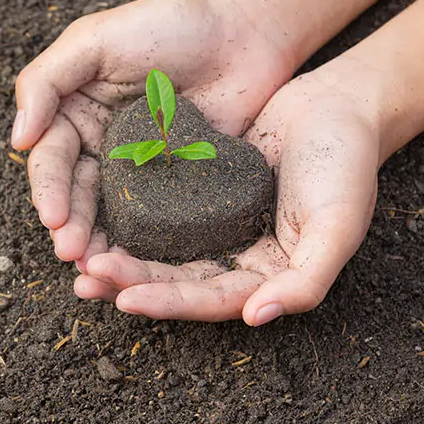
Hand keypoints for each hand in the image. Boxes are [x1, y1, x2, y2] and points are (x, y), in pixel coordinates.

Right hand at [12, 0, 291, 267]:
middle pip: (76, 194)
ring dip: (97, 243)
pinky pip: (154, 219)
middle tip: (71, 254)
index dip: (49, 189)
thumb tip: (17, 140)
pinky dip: (140, 243)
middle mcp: (99, 146)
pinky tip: (135, 265)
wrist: (243, 33)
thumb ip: (46, 81)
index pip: (51, 158)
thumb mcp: (94, 40)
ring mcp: (138, 170)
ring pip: (109, 214)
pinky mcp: (176, 186)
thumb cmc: (165, 25)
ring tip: (94, 270)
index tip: (53, 217)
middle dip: (70, 226)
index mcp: (73, 114)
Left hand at [75, 69, 380, 324]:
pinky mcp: (196, 191)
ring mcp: (212, 224)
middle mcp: (233, 255)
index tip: (123, 297)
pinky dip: (128, 214)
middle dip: (128, 281)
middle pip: (173, 280)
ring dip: (119, 254)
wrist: (335, 106)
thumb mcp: (338, 225)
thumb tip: (256, 317)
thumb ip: (306, 279)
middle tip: (85, 277)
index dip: (167, 302)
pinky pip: (157, 209)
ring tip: (77, 255)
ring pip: (158, 248)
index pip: (209, 299)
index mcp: (263, 275)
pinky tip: (94, 211)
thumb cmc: (345, 166)